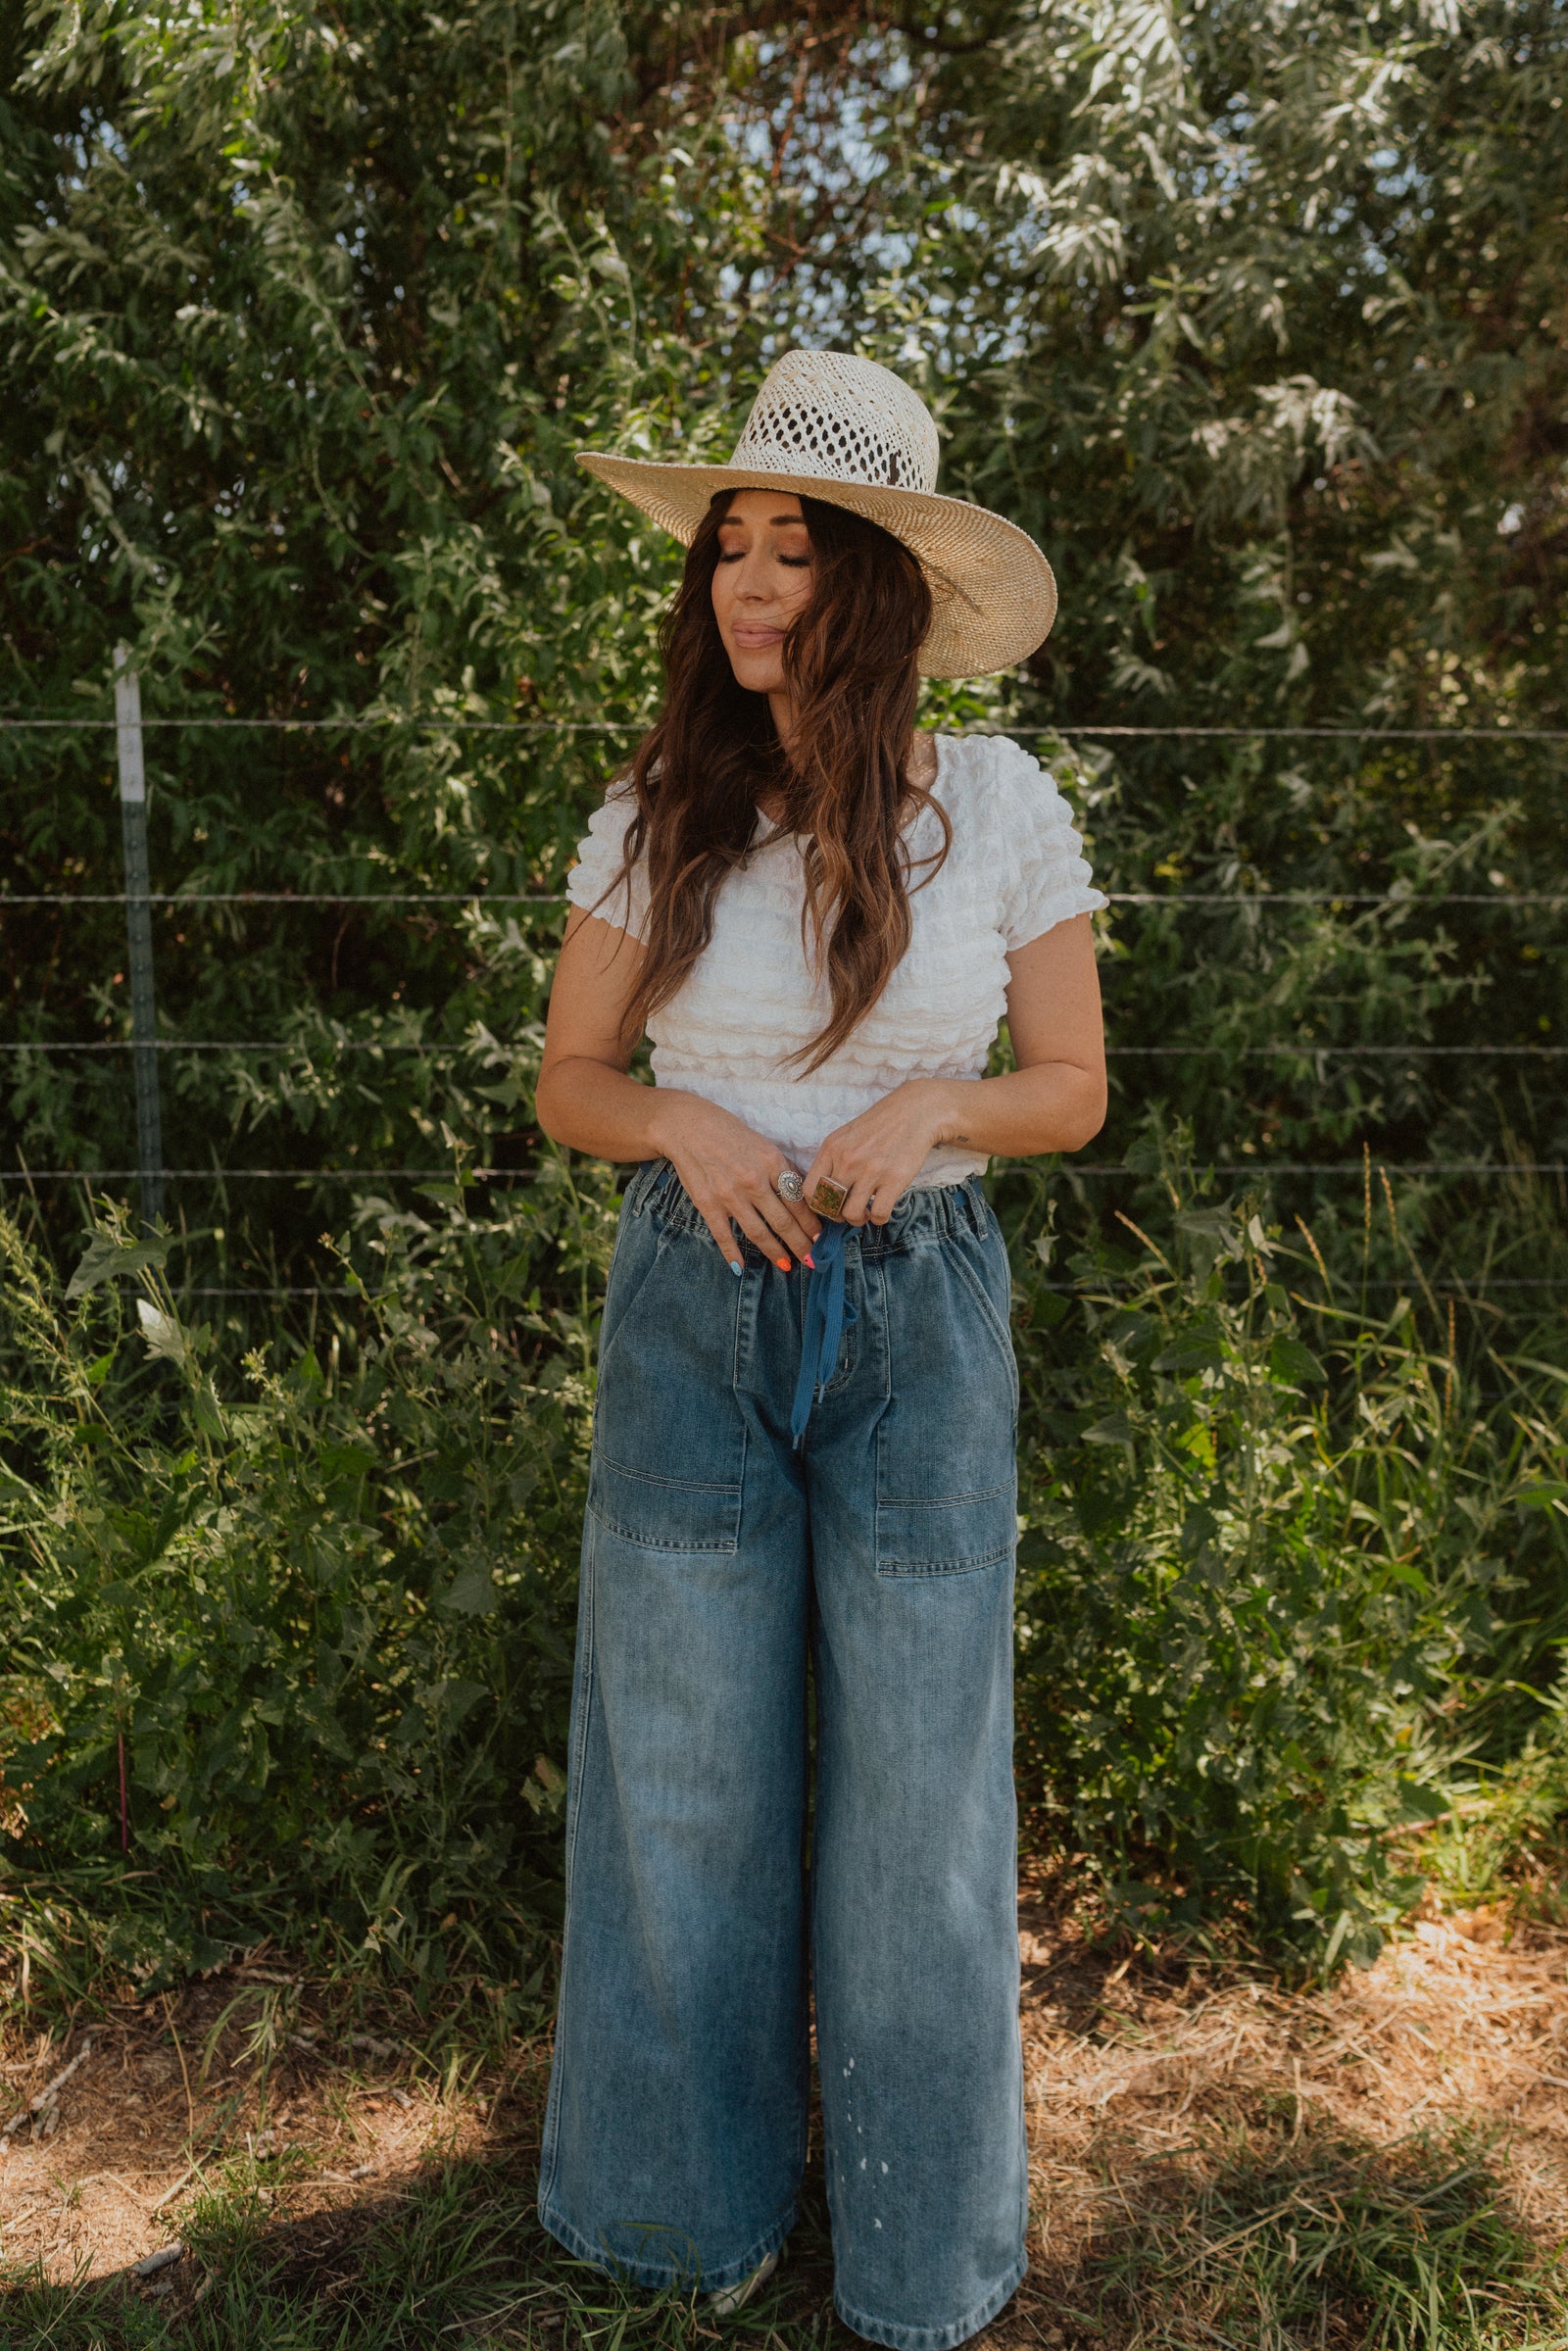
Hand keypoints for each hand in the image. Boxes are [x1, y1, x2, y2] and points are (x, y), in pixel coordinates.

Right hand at [649, 1091, 821, 1270]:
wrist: (687, 1128)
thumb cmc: (729, 1134)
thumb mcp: (763, 1145)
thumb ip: (782, 1170)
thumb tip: (802, 1196)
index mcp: (772, 1163)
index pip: (799, 1201)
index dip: (811, 1223)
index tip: (819, 1238)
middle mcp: (754, 1181)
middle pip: (783, 1221)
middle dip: (801, 1244)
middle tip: (812, 1260)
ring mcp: (730, 1195)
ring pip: (758, 1232)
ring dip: (775, 1253)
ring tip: (787, 1266)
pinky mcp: (708, 1204)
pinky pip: (724, 1235)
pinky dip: (733, 1254)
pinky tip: (741, 1267)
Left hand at [801, 1080, 958, 1225]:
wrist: (914, 1112)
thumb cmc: (879, 1126)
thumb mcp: (846, 1136)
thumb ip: (833, 1160)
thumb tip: (826, 1194)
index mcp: (831, 1149)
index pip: (810, 1191)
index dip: (818, 1206)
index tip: (830, 1207)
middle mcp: (847, 1160)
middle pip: (829, 1206)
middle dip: (837, 1216)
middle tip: (848, 1212)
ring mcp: (870, 1170)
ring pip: (852, 1214)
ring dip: (858, 1220)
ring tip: (865, 1212)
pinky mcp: (894, 1179)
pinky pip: (878, 1214)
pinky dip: (879, 1219)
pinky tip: (881, 1209)